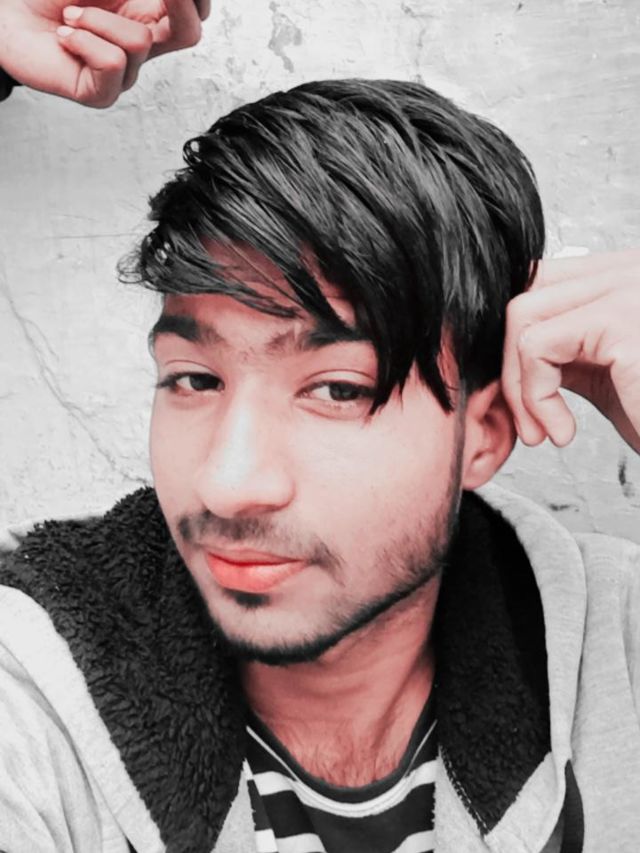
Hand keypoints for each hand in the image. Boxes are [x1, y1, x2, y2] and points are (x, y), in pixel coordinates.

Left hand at [0, 0, 208, 107]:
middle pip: (188, 34)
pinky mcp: (101, 93)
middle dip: (177, 3)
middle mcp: (141, 46)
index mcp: (146, 13)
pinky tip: (65, 36)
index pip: (194, 12)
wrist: (6, 10)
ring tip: (71, 15)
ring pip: (139, 42)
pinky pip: (112, 63)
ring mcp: (123, 73)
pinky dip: (83, 40)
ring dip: (96, 18)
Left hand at [502, 250, 639, 453]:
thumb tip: (507, 353)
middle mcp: (629, 268)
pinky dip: (535, 396)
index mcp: (626, 276)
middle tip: (530, 423)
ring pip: (522, 315)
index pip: (544, 282)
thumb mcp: (607, 376)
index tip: (529, 401)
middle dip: (510, 362)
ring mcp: (626, 286)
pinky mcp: (621, 319)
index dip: (518, 340)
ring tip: (548, 432)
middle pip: (527, 290)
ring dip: (519, 386)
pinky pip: (538, 347)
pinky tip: (565, 432)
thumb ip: (565, 353)